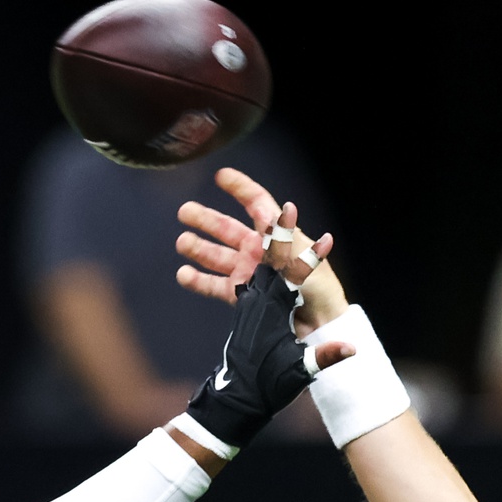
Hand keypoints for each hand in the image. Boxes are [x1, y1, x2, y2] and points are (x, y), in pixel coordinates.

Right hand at [177, 167, 351, 341]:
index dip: (240, 188)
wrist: (318, 326)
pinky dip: (198, 280)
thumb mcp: (303, 257)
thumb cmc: (319, 288)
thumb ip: (287, 235)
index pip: (256, 204)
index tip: (221, 176)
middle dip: (205, 219)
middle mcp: (258, 252)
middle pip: (227, 229)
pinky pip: (215, 285)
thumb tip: (285, 206)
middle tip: (184, 211)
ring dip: (198, 248)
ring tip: (182, 242)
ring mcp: (248, 273)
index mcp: (276, 236)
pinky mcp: (241, 296)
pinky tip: (184, 274)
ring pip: (216, 256)